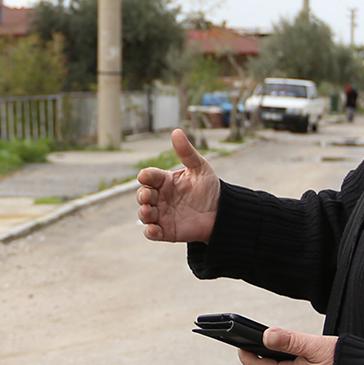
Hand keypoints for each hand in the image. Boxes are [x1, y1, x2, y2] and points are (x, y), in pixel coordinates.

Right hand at [136, 129, 220, 243]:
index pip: (150, 177)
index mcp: (165, 181)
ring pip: (144, 214)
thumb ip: (186, 152)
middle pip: (142, 195)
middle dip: (141, 196)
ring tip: (147, 211)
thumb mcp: (199, 167)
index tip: (146, 176)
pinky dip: (150, 232)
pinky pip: (153, 233)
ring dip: (143, 213)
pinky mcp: (167, 231)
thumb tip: (176, 131)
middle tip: (148, 196)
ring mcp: (162, 214)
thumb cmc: (208, 187)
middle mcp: (160, 197)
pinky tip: (154, 229)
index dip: (146, 176)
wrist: (222, 211)